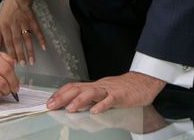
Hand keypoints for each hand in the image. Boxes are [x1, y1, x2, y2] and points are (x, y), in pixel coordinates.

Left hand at [0, 0, 44, 65]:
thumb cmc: (7, 9)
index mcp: (5, 27)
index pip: (8, 42)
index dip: (11, 53)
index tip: (13, 62)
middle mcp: (14, 26)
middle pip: (17, 42)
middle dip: (20, 54)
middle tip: (23, 64)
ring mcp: (23, 23)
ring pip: (27, 39)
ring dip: (29, 51)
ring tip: (32, 61)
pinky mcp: (31, 21)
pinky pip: (36, 31)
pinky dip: (40, 39)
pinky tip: (43, 47)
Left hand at [46, 72, 165, 114]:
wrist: (144, 81)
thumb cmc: (124, 89)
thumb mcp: (104, 92)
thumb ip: (92, 98)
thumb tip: (75, 105)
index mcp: (94, 86)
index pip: (73, 87)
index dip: (60, 93)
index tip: (49, 101)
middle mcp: (99, 86)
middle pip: (78, 88)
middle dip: (63, 97)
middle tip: (51, 105)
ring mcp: (110, 90)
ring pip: (92, 92)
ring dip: (79, 100)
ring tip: (70, 108)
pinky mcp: (121, 96)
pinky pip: (110, 100)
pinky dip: (102, 105)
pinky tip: (94, 111)